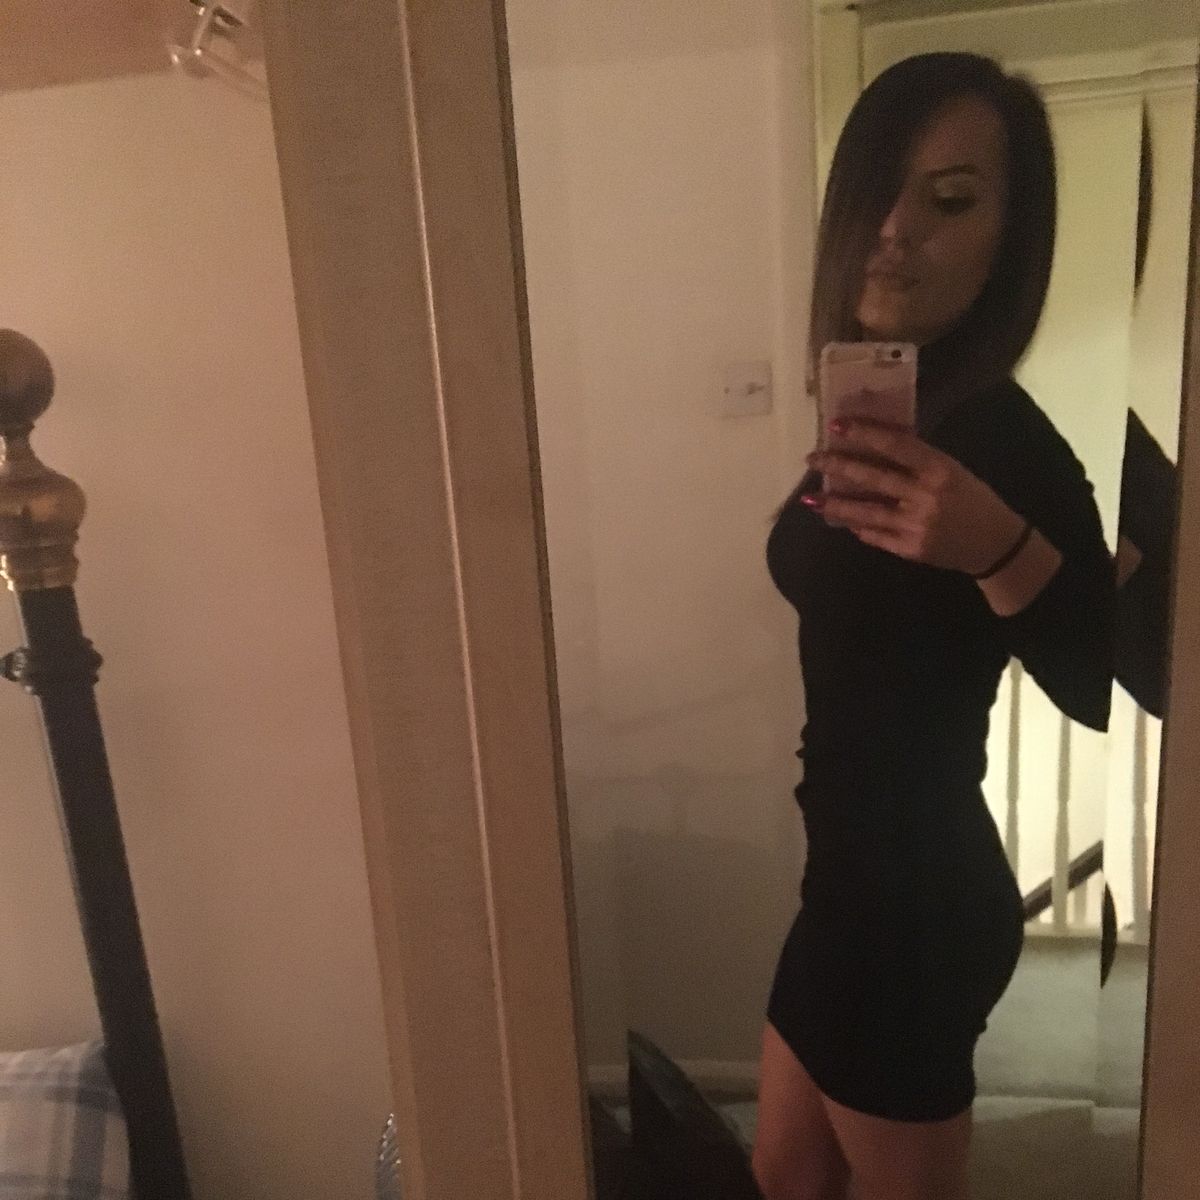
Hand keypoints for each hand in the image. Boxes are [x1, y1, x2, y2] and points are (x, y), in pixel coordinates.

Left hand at [803, 418, 1026, 575]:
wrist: (996, 544)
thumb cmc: (973, 498)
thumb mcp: (953, 470)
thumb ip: (918, 460)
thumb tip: (875, 442)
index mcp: (940, 469)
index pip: (896, 446)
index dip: (864, 434)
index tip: (836, 426)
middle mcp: (925, 496)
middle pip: (873, 478)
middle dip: (838, 467)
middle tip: (812, 458)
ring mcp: (916, 526)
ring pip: (866, 512)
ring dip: (835, 505)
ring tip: (810, 498)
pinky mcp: (910, 550)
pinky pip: (875, 536)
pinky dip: (857, 526)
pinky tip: (840, 520)